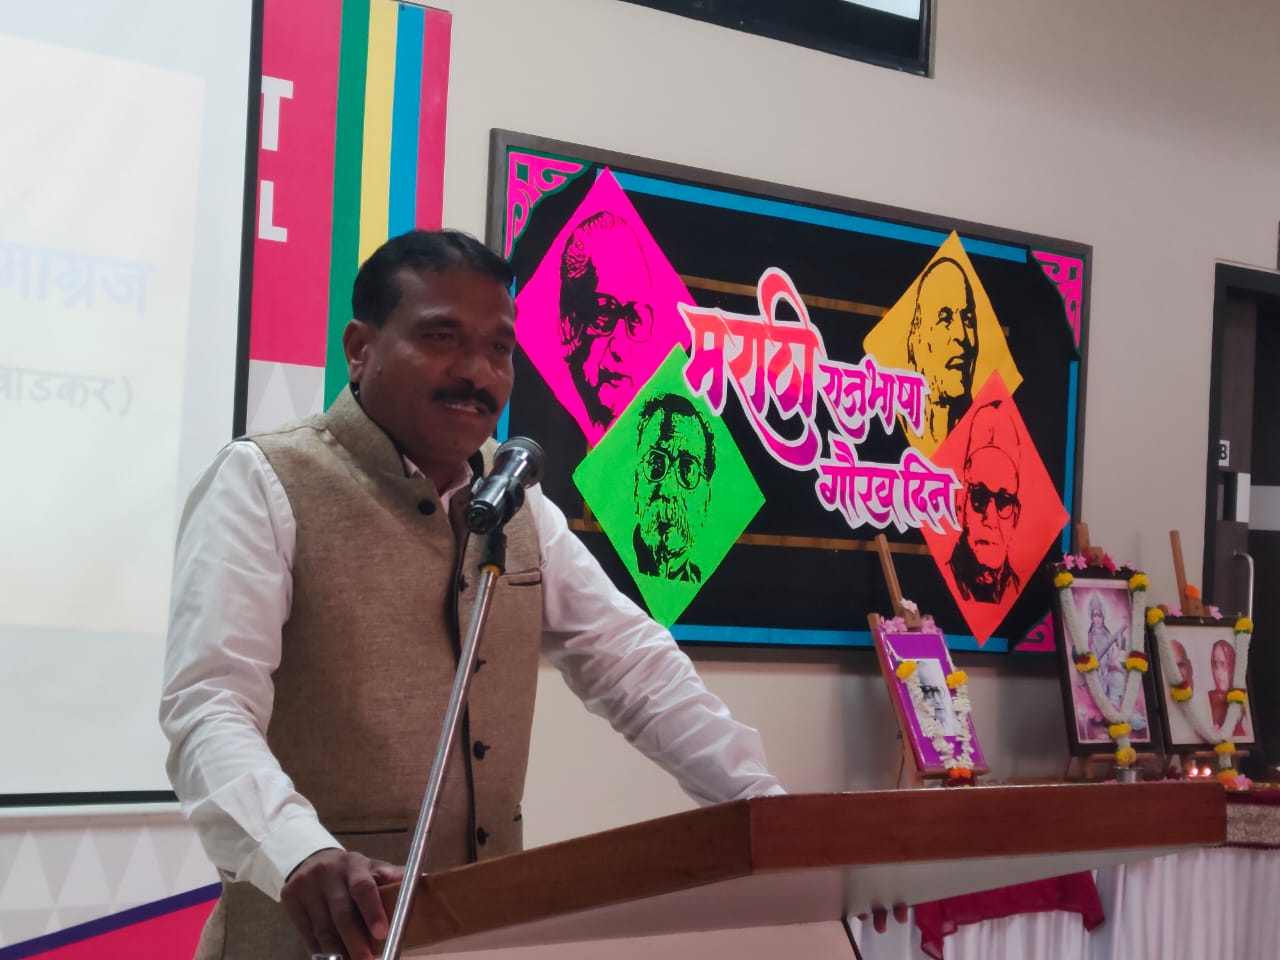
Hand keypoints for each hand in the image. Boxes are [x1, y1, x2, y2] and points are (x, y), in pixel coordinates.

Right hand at [280, 848, 404, 959]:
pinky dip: (321, 950)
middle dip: (355, 942)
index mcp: (353, 863)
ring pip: (323, 927)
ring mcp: (306, 886)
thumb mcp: (371, 868)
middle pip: (341, 913)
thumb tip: (426, 881)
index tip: (383, 933)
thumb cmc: (350, 871)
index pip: (363, 886)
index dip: (372, 911)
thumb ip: (393, 877)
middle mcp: (327, 873)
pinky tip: (333, 959)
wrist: (310, 860)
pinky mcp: (290, 900)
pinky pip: (307, 933)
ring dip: (338, 951)